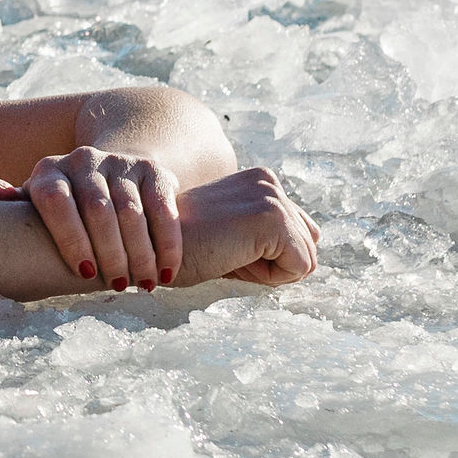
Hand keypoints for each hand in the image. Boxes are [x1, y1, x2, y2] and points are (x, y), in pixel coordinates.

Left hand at [0, 147, 182, 290]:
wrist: (113, 175)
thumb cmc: (65, 208)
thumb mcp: (36, 207)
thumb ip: (9, 204)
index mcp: (48, 173)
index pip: (55, 202)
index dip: (69, 238)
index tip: (82, 274)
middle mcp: (82, 160)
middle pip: (97, 209)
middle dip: (109, 253)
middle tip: (117, 287)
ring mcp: (119, 162)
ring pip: (131, 211)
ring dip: (141, 252)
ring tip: (144, 284)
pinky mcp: (153, 169)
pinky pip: (162, 207)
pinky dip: (167, 242)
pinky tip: (167, 271)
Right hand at [172, 166, 318, 286]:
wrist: (149, 249)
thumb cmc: (184, 251)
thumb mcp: (233, 237)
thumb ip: (269, 238)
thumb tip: (308, 259)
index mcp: (259, 180)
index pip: (300, 232)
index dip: (267, 254)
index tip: (227, 246)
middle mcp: (269, 180)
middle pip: (308, 245)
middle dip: (273, 263)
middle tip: (226, 254)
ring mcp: (272, 197)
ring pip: (306, 258)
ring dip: (269, 271)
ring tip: (228, 255)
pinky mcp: (272, 219)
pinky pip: (300, 268)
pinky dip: (270, 278)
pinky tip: (233, 260)